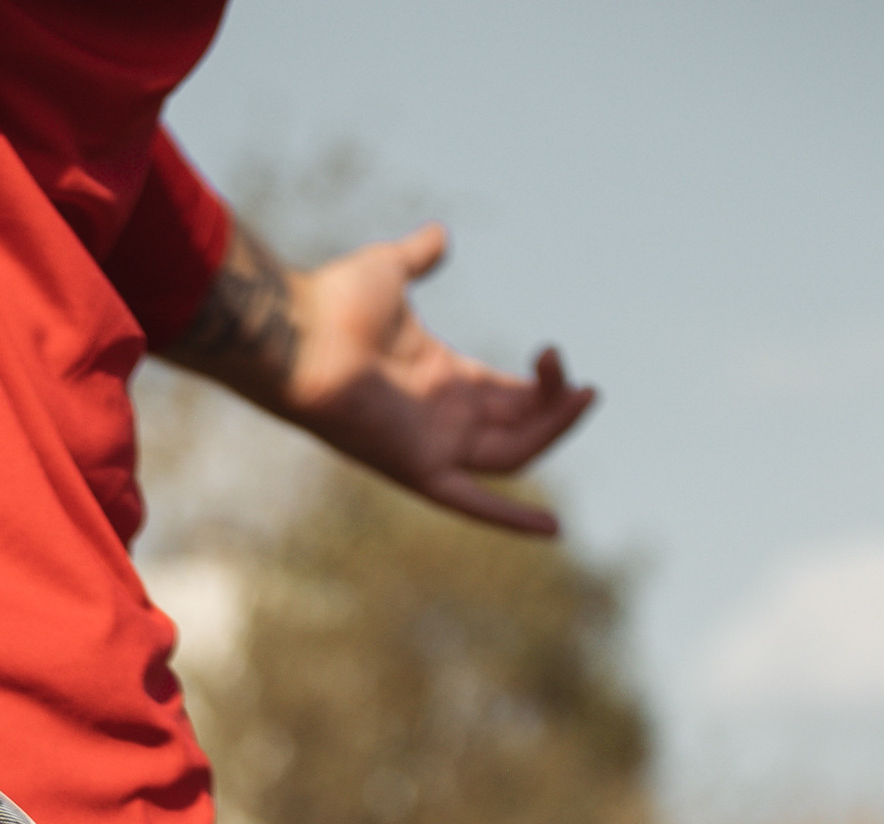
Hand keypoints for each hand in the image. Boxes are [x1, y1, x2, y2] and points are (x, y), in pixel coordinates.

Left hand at [279, 223, 594, 536]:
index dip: (539, 386)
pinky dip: (510, 517)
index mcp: (439, 379)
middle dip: (554, 406)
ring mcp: (431, 445)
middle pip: (516, 425)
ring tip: (581, 396)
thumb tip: (439, 236)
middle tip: (585, 387)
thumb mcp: (391, 271)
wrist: (298, 335)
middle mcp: (439, 418)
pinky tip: (553, 529)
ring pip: (511, 453)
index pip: (503, 394)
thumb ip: (419, 257)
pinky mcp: (418, 467)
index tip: (562, 364)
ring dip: (550, 429)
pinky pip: (472, 501)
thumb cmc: (334, 303)